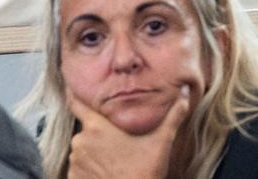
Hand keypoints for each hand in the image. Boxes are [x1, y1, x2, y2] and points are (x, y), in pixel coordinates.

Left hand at [67, 85, 190, 178]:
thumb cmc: (144, 173)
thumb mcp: (161, 143)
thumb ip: (173, 116)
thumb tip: (185, 92)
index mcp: (96, 127)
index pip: (75, 102)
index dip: (73, 94)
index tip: (72, 87)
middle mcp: (80, 140)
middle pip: (86, 129)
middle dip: (98, 134)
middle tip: (116, 144)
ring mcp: (75, 160)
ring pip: (83, 149)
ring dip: (94, 152)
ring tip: (114, 161)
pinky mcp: (73, 176)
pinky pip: (79, 167)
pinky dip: (89, 169)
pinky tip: (106, 173)